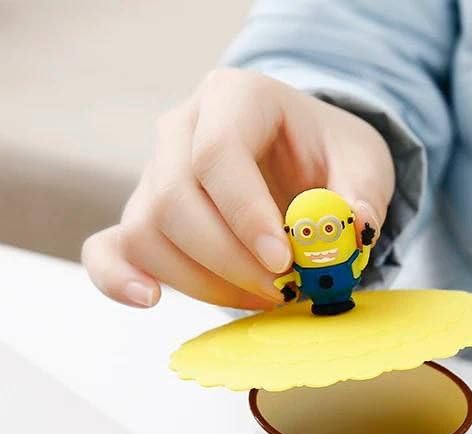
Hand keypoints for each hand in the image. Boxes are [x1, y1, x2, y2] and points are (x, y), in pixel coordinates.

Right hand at [82, 69, 394, 308]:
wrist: (303, 158)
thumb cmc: (329, 156)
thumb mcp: (362, 163)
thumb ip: (360, 192)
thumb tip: (353, 226)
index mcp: (236, 97)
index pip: (217, 154)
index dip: (246, 216)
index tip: (283, 263)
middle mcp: (182, 128)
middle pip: (174, 198)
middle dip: (228, 261)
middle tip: (280, 292)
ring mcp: (154, 172)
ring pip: (147, 230)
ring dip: (201, 282)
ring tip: (259, 299)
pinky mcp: (143, 216)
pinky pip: (109, 248)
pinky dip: (118, 278)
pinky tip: (150, 299)